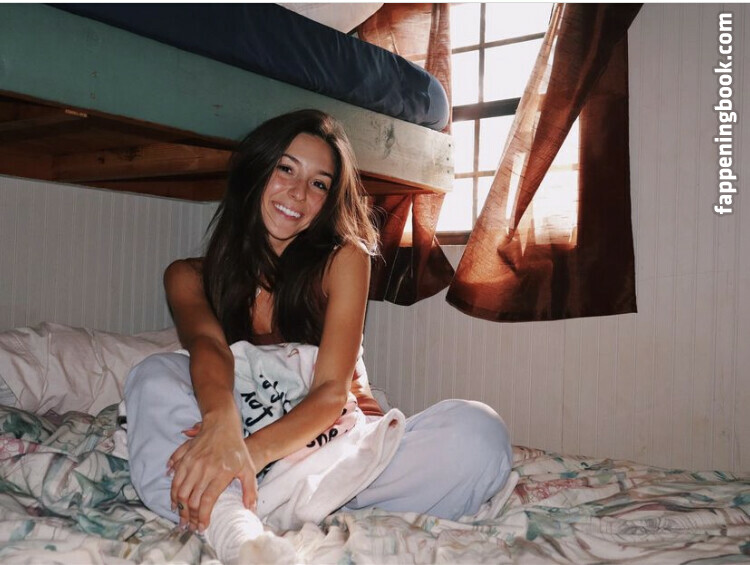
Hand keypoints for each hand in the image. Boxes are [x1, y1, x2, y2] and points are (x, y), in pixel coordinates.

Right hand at [167, 413, 256, 531]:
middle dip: (189, 517)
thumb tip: (250, 509)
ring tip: (181, 517)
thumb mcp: (249, 468)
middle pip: (191, 499)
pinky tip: (174, 500)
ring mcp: (192, 462)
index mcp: (220, 473)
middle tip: (189, 526)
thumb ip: (250, 489)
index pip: (207, 501)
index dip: (202, 517)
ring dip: (178, 507)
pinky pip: (174, 477)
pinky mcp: (184, 457)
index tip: (201, 528)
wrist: (222, 424)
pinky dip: (172, 491)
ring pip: (179, 490)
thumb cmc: (237, 448)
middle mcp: (204, 468)